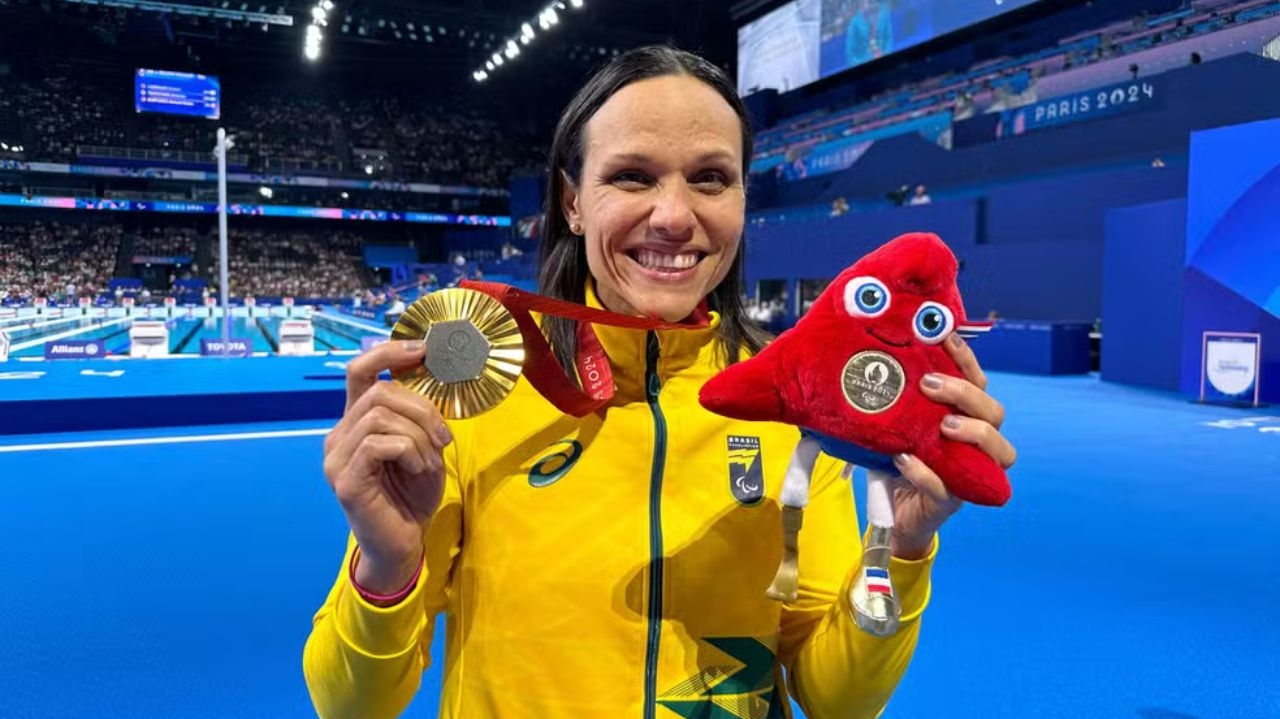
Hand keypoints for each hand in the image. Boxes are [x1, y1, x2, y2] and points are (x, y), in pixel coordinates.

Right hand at [323, 340, 452, 596]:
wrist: (403, 544)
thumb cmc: (412, 497)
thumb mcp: (423, 448)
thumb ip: (418, 418)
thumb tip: (431, 380)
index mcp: (355, 423)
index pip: (359, 371)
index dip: (389, 353)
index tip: (423, 349)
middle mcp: (339, 435)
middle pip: (380, 393)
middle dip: (422, 409)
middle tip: (444, 438)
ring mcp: (336, 457)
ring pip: (381, 416)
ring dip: (418, 435)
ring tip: (430, 461)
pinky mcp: (344, 479)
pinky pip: (380, 443)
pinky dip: (409, 451)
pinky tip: (418, 470)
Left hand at [889, 333, 1016, 558]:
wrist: (893, 512)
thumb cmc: (900, 459)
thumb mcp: (898, 425)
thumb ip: (898, 401)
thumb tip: (871, 359)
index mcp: (966, 418)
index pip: (978, 384)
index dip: (967, 360)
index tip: (947, 338)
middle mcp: (977, 444)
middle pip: (994, 414)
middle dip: (966, 395)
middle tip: (931, 385)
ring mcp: (971, 473)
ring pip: (999, 452)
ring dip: (972, 432)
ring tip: (943, 425)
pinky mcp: (952, 501)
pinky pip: (948, 487)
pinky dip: (925, 472)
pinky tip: (904, 459)